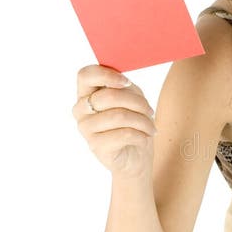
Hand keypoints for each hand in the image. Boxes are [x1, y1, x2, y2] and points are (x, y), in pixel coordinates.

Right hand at [72, 64, 156, 178]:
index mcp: (86, 93)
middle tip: (150, 112)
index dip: (107, 75)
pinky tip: (144, 138)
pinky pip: (124, 134)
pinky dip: (141, 135)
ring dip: (143, 121)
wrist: (135, 157)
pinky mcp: (95, 145)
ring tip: (151, 128)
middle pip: (109, 96)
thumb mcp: (132, 99)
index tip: (127, 83)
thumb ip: (124, 86)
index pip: (86, 75)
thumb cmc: (132, 124)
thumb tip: (123, 79)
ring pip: (119, 116)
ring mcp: (85, 128)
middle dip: (138, 103)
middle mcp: (80, 110)